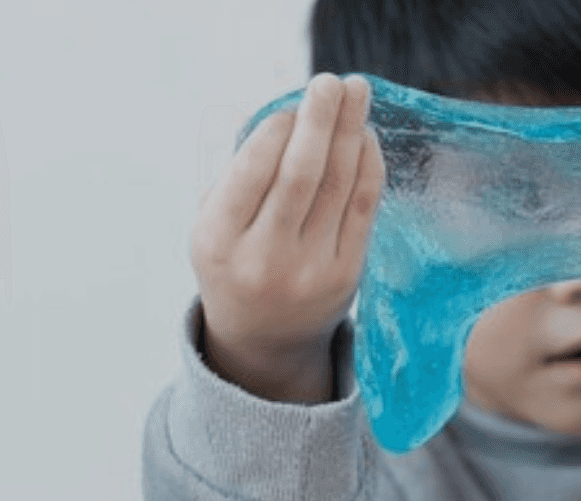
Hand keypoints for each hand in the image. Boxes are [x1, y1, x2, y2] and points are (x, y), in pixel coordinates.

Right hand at [190, 73, 383, 401]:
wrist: (264, 339)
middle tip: (331, 82)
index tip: (290, 108)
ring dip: (350, 132)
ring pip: (337, 187)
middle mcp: (264, 258)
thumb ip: (240, 177)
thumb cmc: (236, 261)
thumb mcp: (213, 225)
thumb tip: (289, 117)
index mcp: (218, 242)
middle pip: (301, 176)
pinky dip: (367, 166)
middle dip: (319, 121)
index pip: (252, 175)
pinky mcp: (346, 275)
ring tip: (356, 92)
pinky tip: (366, 135)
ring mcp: (309, 270)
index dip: (275, 134)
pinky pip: (362, 208)